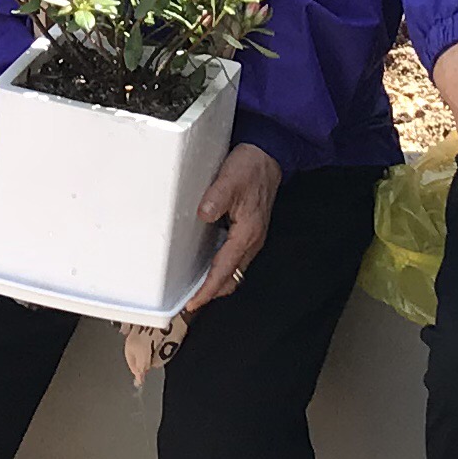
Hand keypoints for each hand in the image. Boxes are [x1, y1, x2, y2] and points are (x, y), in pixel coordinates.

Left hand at [177, 142, 281, 314]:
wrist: (268, 155)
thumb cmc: (250, 166)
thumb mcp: (229, 178)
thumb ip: (216, 197)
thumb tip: (203, 215)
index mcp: (247, 232)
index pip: (224, 270)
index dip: (208, 290)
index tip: (193, 304)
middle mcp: (252, 240)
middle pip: (230, 278)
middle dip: (211, 293)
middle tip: (189, 302)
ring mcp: (252, 237)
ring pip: (234, 271)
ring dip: (217, 282)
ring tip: (196, 289)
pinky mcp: (249, 232)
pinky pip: (234, 259)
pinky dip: (221, 269)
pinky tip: (207, 266)